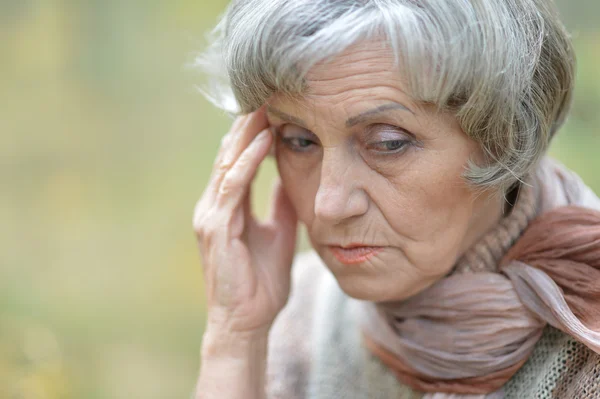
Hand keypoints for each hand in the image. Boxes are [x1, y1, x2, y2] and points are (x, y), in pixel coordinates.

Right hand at [193, 107, 297, 337]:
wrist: (246, 322)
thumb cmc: (261, 282)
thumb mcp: (278, 232)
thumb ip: (280, 204)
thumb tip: (292, 175)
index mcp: (227, 207)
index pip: (237, 160)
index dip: (252, 134)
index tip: (273, 108)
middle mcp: (213, 206)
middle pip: (229, 154)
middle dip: (248, 124)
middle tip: (268, 93)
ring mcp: (211, 216)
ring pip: (228, 163)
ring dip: (247, 133)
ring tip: (266, 105)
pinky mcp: (216, 229)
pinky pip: (234, 187)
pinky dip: (247, 161)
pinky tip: (263, 140)